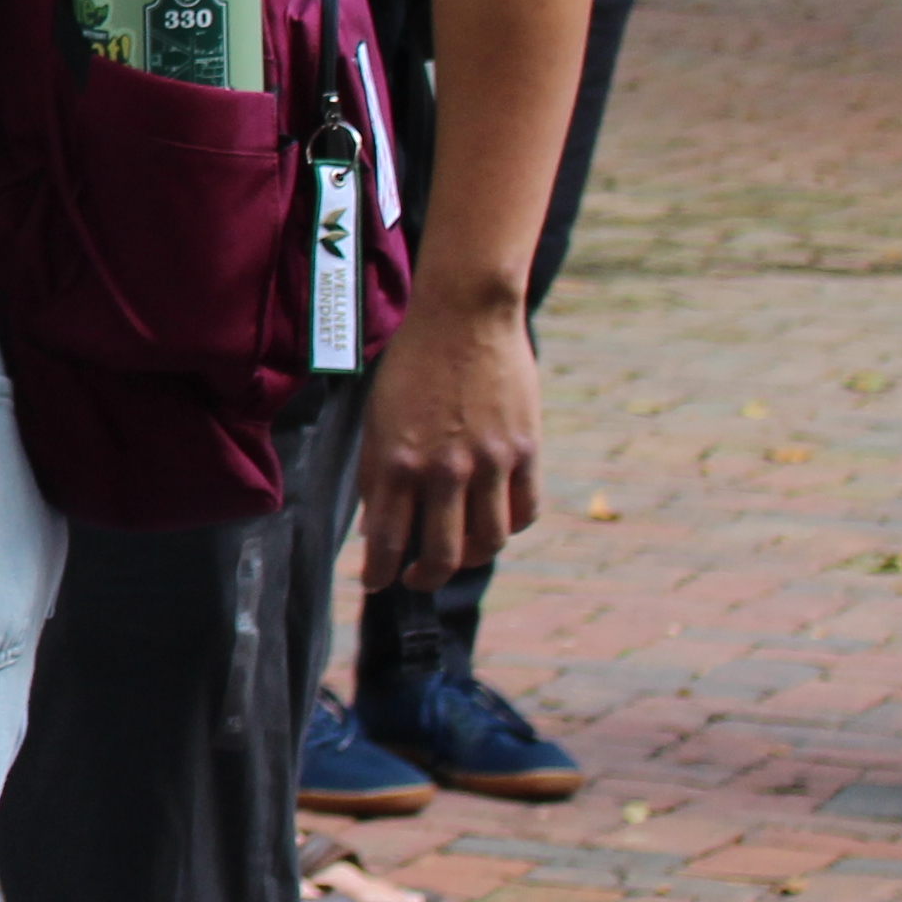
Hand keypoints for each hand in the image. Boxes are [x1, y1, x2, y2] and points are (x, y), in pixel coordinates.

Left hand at [354, 284, 542, 588]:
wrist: (463, 318)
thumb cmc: (411, 367)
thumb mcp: (378, 420)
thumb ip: (378, 476)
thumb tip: (378, 531)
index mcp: (396, 460)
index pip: (387, 539)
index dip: (380, 572)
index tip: (376, 583)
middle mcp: (441, 469)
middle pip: (440, 554)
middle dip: (424, 578)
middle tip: (415, 579)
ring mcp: (488, 462)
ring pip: (487, 543)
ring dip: (469, 559)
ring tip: (456, 556)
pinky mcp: (525, 451)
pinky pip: (524, 512)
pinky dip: (509, 528)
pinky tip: (493, 524)